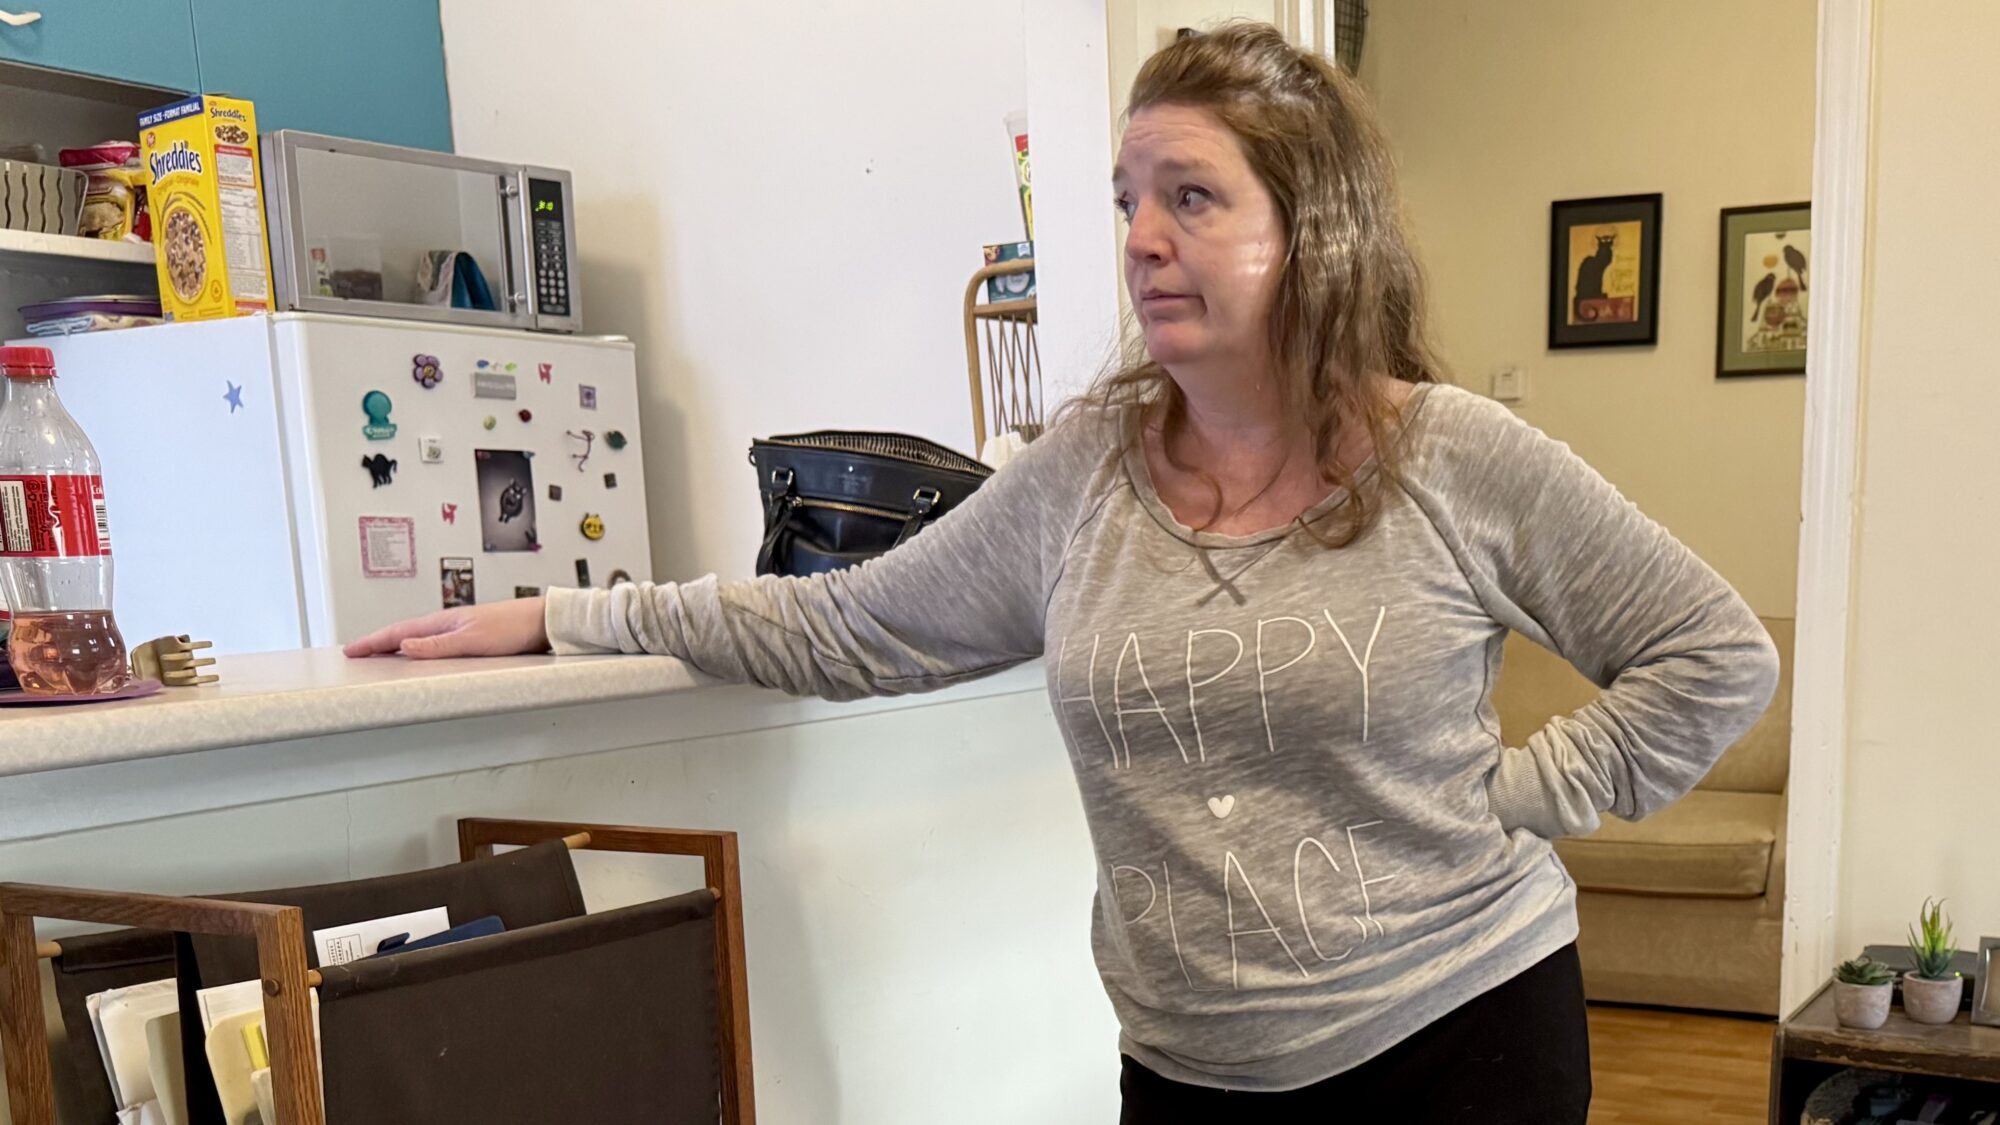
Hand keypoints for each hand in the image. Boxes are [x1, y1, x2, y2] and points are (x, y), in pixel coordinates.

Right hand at [342, 597, 550, 658]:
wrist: (543, 622)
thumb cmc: (514, 628)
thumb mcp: (472, 640)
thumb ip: (438, 646)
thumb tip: (403, 647)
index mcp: (443, 622)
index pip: (398, 633)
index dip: (372, 642)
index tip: (350, 650)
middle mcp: (448, 624)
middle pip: (403, 634)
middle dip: (377, 643)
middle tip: (356, 652)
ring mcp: (459, 630)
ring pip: (418, 638)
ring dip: (396, 645)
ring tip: (378, 654)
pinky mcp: (472, 638)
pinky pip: (434, 644)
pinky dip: (418, 649)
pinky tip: (420, 655)